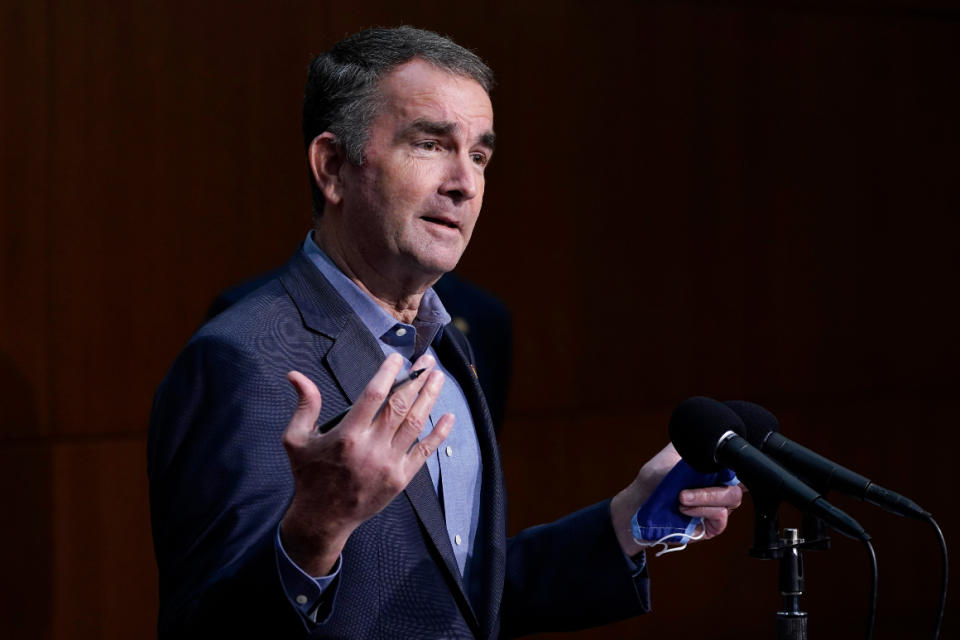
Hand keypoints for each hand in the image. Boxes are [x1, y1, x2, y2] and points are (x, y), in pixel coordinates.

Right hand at [279, 353, 453, 574]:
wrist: (323, 518)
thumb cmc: (309, 475)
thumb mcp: (297, 440)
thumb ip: (304, 405)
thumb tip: (295, 375)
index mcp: (347, 436)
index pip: (374, 395)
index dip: (388, 374)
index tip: (398, 358)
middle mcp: (371, 448)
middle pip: (400, 406)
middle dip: (416, 379)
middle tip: (427, 361)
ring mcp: (389, 464)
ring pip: (415, 424)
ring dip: (429, 398)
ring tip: (438, 377)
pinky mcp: (401, 478)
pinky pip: (424, 451)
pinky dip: (438, 433)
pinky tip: (449, 416)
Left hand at [610, 443, 742, 556]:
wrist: (638, 502)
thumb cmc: (655, 478)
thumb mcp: (671, 454)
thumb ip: (692, 446)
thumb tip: (708, 437)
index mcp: (714, 469)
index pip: (737, 465)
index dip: (737, 463)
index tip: (720, 461)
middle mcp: (719, 487)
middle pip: (738, 485)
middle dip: (714, 487)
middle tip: (685, 490)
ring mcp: (716, 507)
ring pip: (731, 500)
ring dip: (705, 498)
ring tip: (680, 498)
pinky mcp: (711, 526)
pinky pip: (720, 518)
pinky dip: (703, 511)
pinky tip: (684, 509)